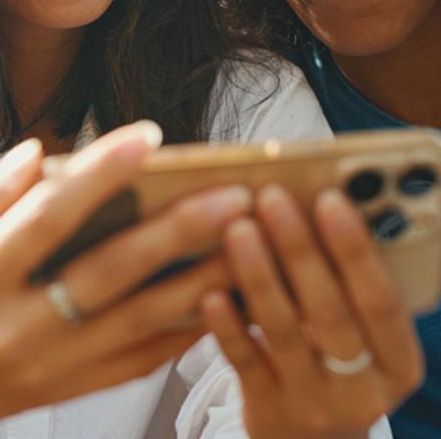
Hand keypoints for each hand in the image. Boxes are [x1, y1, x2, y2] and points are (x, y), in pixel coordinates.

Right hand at [0, 122, 253, 437]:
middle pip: (107, 276)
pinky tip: (224, 292)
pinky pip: (140, 361)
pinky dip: (186, 328)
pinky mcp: (72, 389)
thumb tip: (43, 153)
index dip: (97, 175)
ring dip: (201, 281)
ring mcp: (49, 369)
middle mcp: (16, 330)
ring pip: (139, 325)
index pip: (44, 220)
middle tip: (233, 195)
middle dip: (175, 233)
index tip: (148, 136)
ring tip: (251, 242)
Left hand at [201, 184, 422, 438]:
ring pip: (283, 333)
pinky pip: (244, 362)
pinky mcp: (266, 408)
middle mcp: (361, 386)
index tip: (330, 199)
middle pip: (329, 313)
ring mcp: (311, 401)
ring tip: (238, 228)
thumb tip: (310, 205)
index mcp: (397, 360)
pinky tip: (210, 292)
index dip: (355, 250)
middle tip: (271, 198)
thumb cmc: (336, 363)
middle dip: (299, 250)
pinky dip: (227, 326)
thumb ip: (345, 287)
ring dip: (259, 276)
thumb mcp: (362, 337)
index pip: (381, 301)